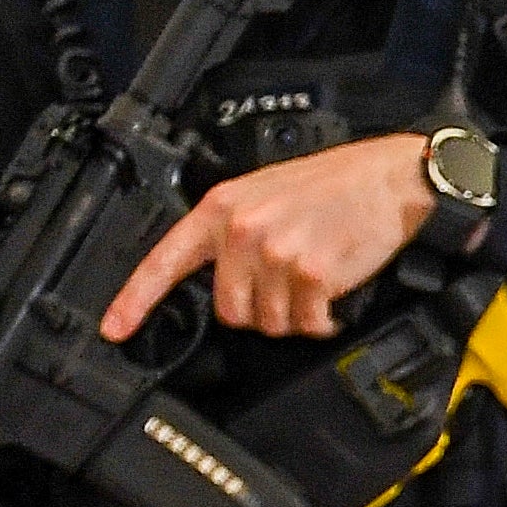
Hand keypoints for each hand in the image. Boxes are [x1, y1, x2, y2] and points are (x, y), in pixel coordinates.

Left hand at [99, 133, 437, 344]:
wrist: (392, 178)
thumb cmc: (336, 184)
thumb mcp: (266, 192)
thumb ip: (234, 229)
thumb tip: (220, 277)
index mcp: (222, 207)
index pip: (164, 261)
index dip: (134, 302)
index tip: (114, 329)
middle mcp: (242, 229)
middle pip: (228, 310)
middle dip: (258, 311)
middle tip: (285, 290)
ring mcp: (276, 252)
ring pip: (268, 323)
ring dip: (294, 316)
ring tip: (313, 286)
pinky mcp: (313, 273)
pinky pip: (306, 324)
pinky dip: (323, 321)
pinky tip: (333, 297)